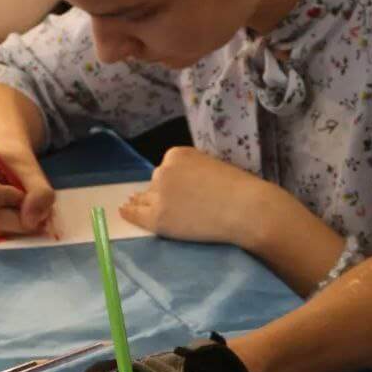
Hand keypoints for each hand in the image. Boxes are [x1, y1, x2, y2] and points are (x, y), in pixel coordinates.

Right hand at [0, 144, 55, 234]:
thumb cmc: (10, 162)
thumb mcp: (30, 168)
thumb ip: (39, 192)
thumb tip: (34, 222)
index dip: (11, 200)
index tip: (22, 191)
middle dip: (18, 217)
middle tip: (31, 206)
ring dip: (12, 223)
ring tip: (16, 204)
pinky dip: (4, 226)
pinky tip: (6, 211)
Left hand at [120, 146, 272, 246]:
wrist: (248, 209)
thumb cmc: (240, 189)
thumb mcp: (212, 167)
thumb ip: (192, 173)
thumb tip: (176, 187)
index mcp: (177, 154)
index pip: (167, 169)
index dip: (175, 182)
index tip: (184, 191)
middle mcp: (163, 170)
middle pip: (156, 183)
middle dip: (164, 193)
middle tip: (180, 206)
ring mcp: (159, 194)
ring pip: (147, 199)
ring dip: (151, 204)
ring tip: (152, 210)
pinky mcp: (158, 217)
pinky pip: (136, 214)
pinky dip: (130, 213)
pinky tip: (124, 212)